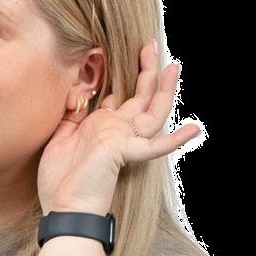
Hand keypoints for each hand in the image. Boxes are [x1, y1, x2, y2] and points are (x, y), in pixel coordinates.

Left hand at [37, 39, 202, 216]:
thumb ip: (71, 115)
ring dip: (164, 89)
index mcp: (102, 128)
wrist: (63, 210)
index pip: (119, 98)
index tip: (121, 58)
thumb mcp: (60, 138)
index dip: (121, 79)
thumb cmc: (60, 182)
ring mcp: (123, 141)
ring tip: (173, 67)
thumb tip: (79, 92)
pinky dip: (175, 139)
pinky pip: (155, 145)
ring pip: (152, 112)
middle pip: (139, 97)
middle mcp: (117, 131)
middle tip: (150, 45)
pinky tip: (195, 128)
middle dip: (147, 70)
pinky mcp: (125, 152)